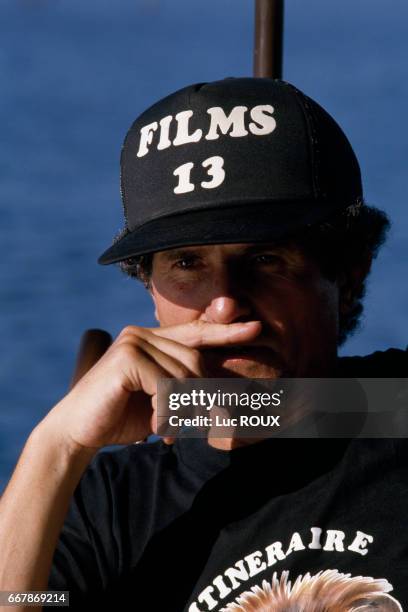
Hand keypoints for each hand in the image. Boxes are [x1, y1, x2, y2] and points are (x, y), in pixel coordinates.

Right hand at [40, 320, 261, 451]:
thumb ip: (184, 388)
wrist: (78, 432)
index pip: (195, 331)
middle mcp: (141, 334)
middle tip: (204, 424)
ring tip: (170, 429)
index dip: (225, 330)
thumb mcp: (160, 401)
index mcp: (151, 339)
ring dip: (182, 411)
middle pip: (195, 360)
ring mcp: (133, 342)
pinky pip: (166, 386)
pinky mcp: (126, 358)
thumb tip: (220, 396)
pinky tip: (156, 427)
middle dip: (202, 396)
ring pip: (184, 375)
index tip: (256, 328)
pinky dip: (167, 413)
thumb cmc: (121, 416)